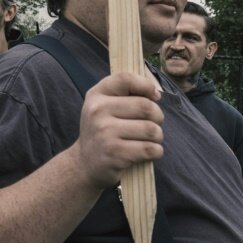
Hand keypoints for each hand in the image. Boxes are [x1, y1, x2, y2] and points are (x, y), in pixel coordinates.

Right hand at [73, 72, 163, 189]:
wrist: (85, 163)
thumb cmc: (103, 131)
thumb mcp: (103, 106)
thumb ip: (125, 94)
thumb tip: (155, 93)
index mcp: (96, 95)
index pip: (126, 79)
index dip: (146, 85)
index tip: (153, 96)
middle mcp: (98, 111)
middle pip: (146, 106)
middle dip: (157, 117)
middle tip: (151, 125)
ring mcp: (105, 132)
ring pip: (152, 129)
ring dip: (157, 137)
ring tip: (147, 140)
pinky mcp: (115, 153)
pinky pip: (150, 149)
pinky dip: (156, 152)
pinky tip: (146, 153)